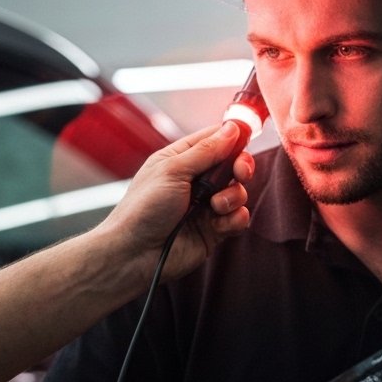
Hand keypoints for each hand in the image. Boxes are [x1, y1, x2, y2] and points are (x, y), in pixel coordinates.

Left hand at [100, 122, 253, 280]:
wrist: (135, 254)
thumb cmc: (142, 210)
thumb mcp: (172, 171)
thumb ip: (206, 151)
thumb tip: (232, 128)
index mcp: (180, 159)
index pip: (214, 139)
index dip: (233, 136)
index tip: (247, 135)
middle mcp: (195, 180)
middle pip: (232, 164)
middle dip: (240, 166)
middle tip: (239, 172)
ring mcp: (206, 205)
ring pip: (238, 191)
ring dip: (233, 196)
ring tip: (215, 205)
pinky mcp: (214, 229)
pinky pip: (238, 218)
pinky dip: (234, 219)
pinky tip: (219, 223)